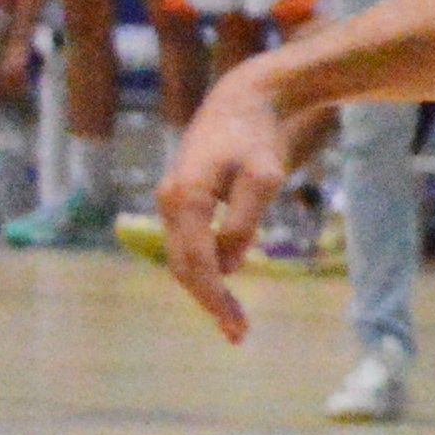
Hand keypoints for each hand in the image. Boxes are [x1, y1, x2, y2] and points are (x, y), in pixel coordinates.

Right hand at [156, 65, 297, 338]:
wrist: (245, 100)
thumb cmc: (258, 137)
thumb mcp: (264, 178)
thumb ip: (245, 222)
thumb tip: (229, 267)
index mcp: (185, 197)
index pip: (197, 263)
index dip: (216, 299)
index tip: (236, 328)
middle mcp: (170, 201)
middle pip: (184, 267)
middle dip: (209, 302)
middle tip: (239, 334)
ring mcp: (173, 200)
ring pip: (184, 258)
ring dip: (206, 289)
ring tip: (235, 320)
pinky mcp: (184, 200)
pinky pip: (190, 244)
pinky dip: (206, 269)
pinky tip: (226, 287)